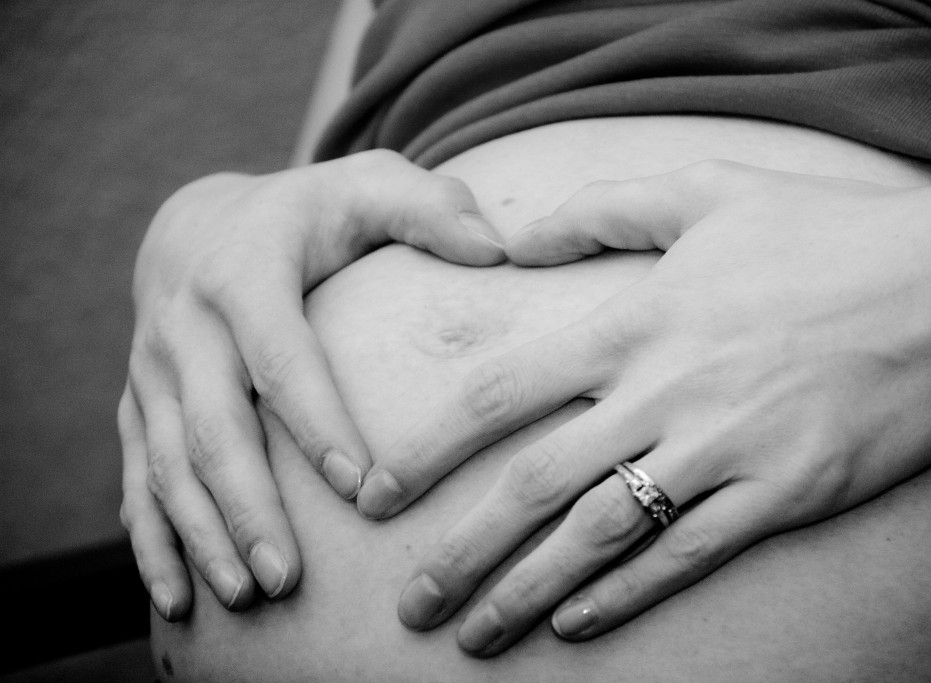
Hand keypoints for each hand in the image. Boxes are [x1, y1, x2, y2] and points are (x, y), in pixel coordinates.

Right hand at [119, 150, 504, 619]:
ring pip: (166, 462)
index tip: (359, 486)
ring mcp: (150, 369)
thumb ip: (432, 208)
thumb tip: (502, 250)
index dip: (313, 419)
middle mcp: (183, 324)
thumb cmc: (307, 212)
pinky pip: (135, 477)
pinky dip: (153, 540)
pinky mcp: (137, 404)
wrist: (198, 222)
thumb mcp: (368, 186)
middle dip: (248, 505)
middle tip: (288, 577)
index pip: (279, 353)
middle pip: (211, 424)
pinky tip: (178, 597)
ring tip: (247, 596)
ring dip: (203, 534)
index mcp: (244, 271)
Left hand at [356, 162, 930, 654]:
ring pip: (596, 536)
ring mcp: (723, 450)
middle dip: (459, 552)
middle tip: (409, 605)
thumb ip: (604, 211)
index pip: (499, 393)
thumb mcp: (709, 193)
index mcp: (635, 323)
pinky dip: (624, 595)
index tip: (379, 496)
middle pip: (530, 484)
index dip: (428, 450)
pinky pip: (685, 557)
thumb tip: (517, 238)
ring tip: (475, 636)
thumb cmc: (830, 236)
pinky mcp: (783, 494)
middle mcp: (664, 393)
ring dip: (525, 593)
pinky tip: (577, 625)